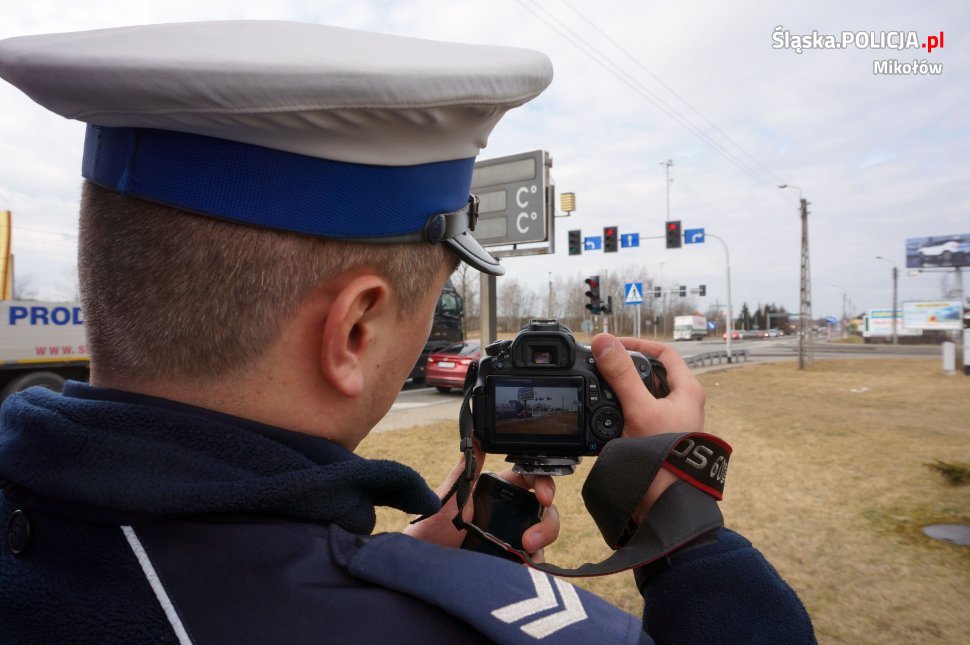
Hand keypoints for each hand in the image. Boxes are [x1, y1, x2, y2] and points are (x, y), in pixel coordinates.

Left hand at [404, 442, 559, 561]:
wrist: (423, 567)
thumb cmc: (430, 528)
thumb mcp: (450, 495)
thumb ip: (467, 467)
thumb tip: (474, 433)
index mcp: (496, 490)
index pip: (530, 478)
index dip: (543, 483)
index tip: (543, 497)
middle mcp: (507, 511)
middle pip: (544, 509)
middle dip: (547, 522)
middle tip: (530, 539)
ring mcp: (511, 536)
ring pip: (543, 533)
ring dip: (543, 542)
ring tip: (527, 553)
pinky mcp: (510, 559)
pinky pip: (534, 559)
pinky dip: (536, 562)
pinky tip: (527, 566)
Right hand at [590, 333, 705, 514]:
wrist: (664, 504)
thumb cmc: (662, 457)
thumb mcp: (639, 409)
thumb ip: (620, 374)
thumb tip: (604, 341)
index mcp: (687, 390)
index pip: (664, 353)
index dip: (638, 344)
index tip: (612, 345)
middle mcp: (681, 403)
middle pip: (650, 372)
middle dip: (625, 367)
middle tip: (602, 366)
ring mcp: (669, 421)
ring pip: (642, 393)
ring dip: (621, 389)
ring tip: (600, 388)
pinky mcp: (656, 436)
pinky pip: (635, 413)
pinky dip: (619, 409)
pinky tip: (604, 414)